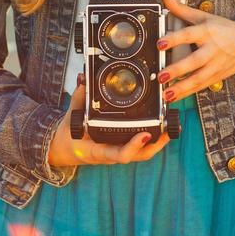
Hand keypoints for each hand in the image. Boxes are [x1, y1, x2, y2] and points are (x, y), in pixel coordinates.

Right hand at [47, 75, 171, 169]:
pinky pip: (139, 150)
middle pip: (138, 156)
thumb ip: (78, 98)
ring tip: (170, 128)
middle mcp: (110, 155)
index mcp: (98, 151)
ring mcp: (116, 154)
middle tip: (168, 129)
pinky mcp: (120, 150)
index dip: (134, 146)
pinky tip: (161, 130)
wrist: (64, 149)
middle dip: (156, 145)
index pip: (120, 154)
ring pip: (142, 154)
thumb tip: (83, 78)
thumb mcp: (71, 116)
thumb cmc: (68, 136)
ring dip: (158, 143)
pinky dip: (152, 141)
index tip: (145, 135)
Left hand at [156, 0, 234, 101]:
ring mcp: (215, 65)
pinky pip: (200, 86)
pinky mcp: (216, 76)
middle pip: (194, 61)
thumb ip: (180, 8)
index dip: (174, 39)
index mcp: (207, 32)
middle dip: (178, 70)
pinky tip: (174, 97)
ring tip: (167, 94)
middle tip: (162, 76)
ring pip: (198, 79)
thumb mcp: (203, 16)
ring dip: (182, 87)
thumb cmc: (223, 28)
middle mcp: (211, 49)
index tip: (160, 43)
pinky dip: (187, 93)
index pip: (189, 34)